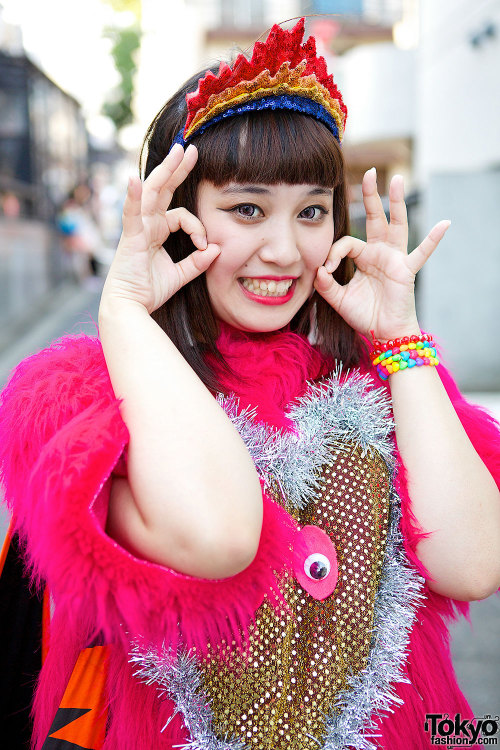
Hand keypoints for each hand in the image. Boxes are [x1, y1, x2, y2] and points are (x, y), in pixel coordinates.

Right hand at [101, 144, 219, 313]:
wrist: (130, 308)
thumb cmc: (148, 292)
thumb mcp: (179, 276)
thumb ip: (197, 263)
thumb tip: (216, 249)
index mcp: (155, 232)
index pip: (180, 215)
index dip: (197, 226)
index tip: (204, 244)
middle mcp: (145, 225)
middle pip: (163, 190)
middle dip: (177, 169)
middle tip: (190, 148)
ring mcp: (136, 228)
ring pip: (152, 193)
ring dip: (165, 170)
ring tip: (178, 150)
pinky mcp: (130, 238)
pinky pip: (131, 214)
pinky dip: (132, 197)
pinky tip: (133, 180)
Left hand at [314, 169, 449, 340]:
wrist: (382, 334)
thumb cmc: (363, 315)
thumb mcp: (338, 299)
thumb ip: (326, 285)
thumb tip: (318, 270)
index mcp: (363, 257)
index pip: (347, 242)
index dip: (334, 252)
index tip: (326, 269)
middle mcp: (380, 252)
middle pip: (375, 218)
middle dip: (372, 196)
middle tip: (368, 172)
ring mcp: (395, 258)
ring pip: (397, 225)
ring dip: (397, 203)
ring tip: (398, 180)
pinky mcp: (406, 270)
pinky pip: (421, 253)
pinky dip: (433, 240)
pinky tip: (444, 224)